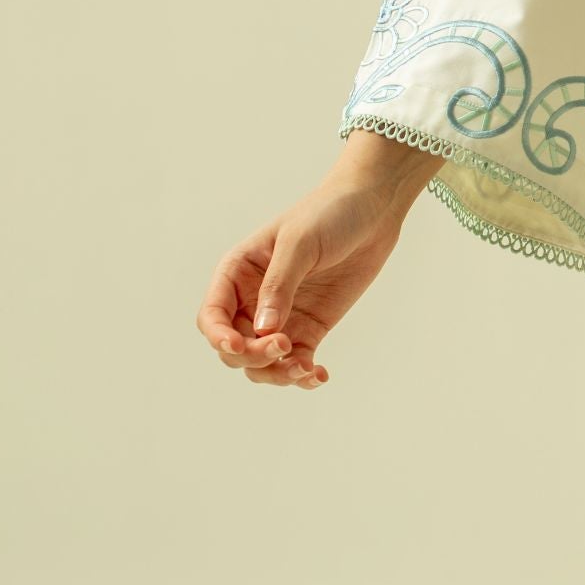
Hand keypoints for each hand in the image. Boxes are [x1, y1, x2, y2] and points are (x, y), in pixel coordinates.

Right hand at [196, 133, 440, 390]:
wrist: (372, 210)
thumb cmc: (329, 214)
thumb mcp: (300, 243)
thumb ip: (279, 285)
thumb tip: (264, 330)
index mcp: (237, 273)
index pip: (212, 316)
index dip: (219, 337)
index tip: (239, 346)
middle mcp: (252, 299)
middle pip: (234, 347)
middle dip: (253, 356)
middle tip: (283, 347)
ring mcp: (280, 317)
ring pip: (262, 363)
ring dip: (277, 374)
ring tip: (305, 369)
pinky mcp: (309, 329)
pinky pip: (295, 362)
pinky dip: (303, 375)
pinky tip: (319, 375)